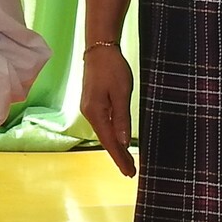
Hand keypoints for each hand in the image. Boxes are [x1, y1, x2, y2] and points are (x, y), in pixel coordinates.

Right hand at [79, 43, 136, 177]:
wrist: (99, 49)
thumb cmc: (112, 68)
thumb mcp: (121, 93)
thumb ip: (121, 118)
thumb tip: (122, 142)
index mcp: (96, 112)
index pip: (109, 142)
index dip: (120, 158)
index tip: (130, 172)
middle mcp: (89, 113)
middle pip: (105, 140)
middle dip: (118, 156)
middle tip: (131, 172)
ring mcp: (89, 108)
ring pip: (104, 133)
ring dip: (115, 147)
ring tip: (126, 161)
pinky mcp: (93, 103)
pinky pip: (103, 124)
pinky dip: (111, 136)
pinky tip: (117, 141)